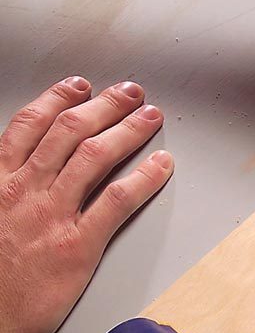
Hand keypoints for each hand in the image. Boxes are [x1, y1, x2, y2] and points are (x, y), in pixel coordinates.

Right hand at [0, 79, 173, 332]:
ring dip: (128, 129)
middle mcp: (24, 191)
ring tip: (148, 116)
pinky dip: (145, 177)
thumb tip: (14, 174)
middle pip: (69, 131)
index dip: (57, 99)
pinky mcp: (77, 246)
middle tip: (128, 93)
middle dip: (104, 105)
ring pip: (95, 156)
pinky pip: (118, 201)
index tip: (76, 87)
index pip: (29, 126)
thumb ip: (1, 192)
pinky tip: (161, 164)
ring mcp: (51, 216)